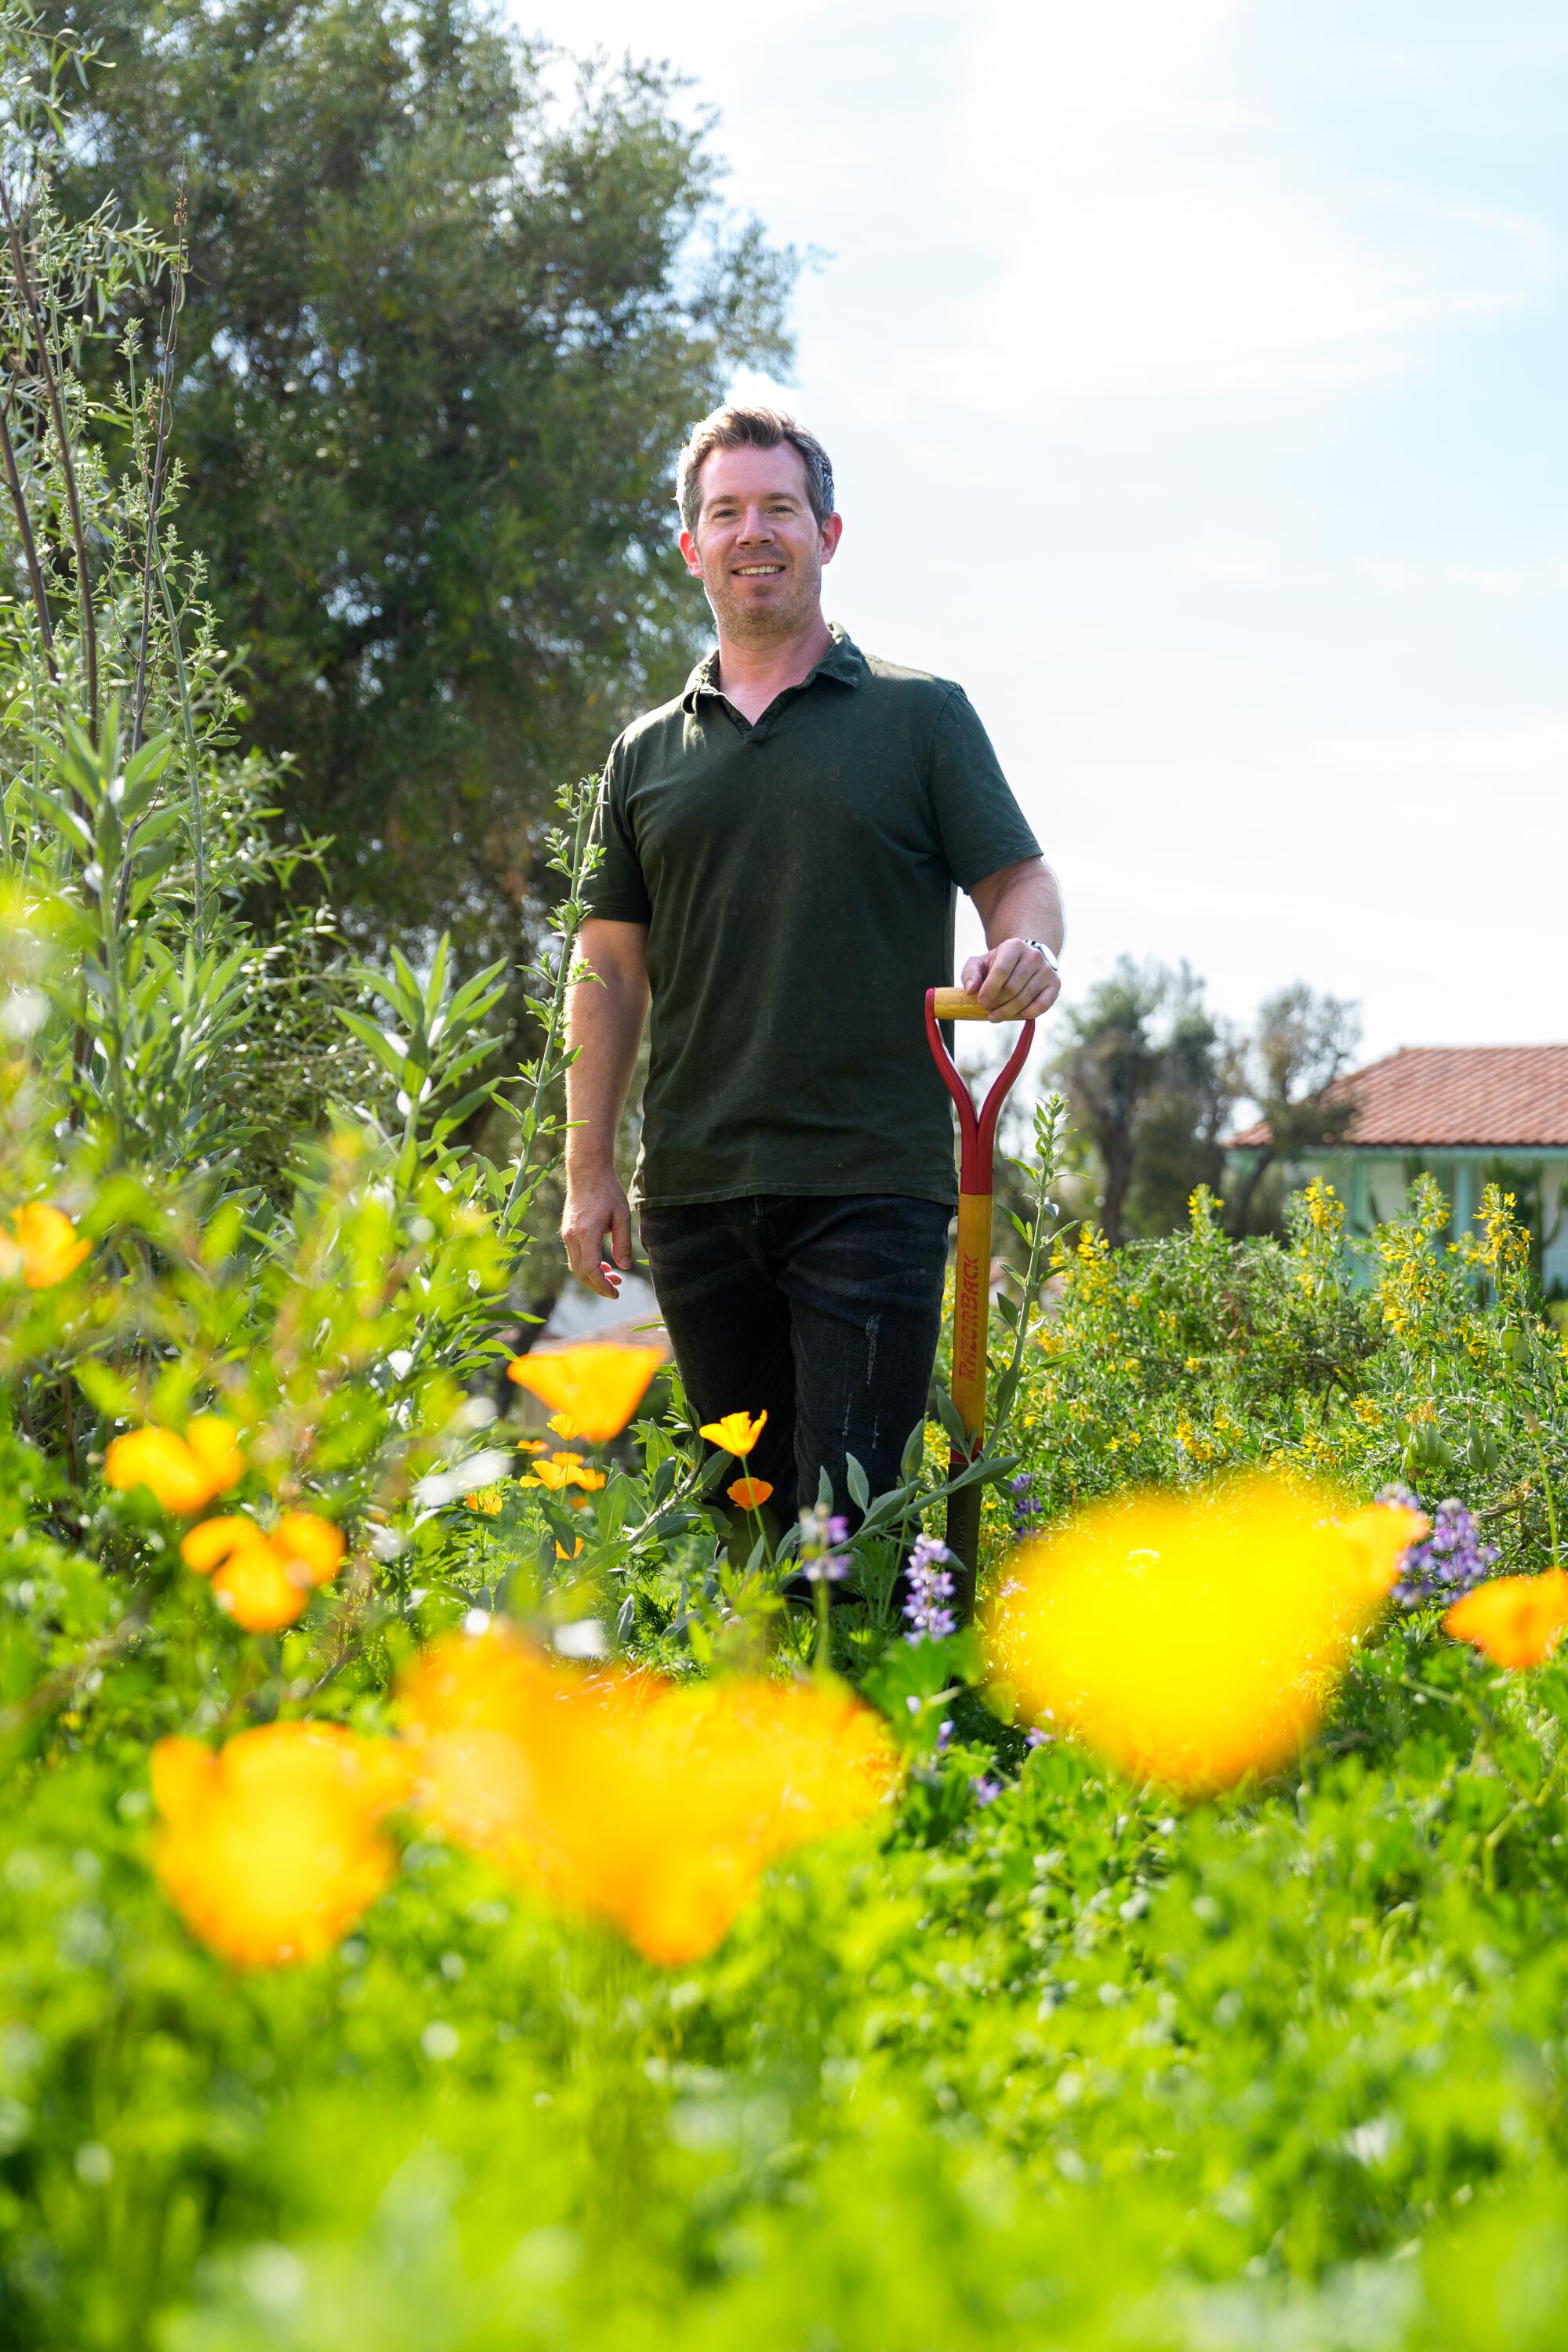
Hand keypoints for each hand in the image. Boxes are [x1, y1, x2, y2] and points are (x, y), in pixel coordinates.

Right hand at [560, 1168, 632, 1299]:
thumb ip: (623, 1243)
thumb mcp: (622, 1215)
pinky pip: (575, 1257)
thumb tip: (624, 1268)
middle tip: (616, 1291)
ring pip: (576, 1267)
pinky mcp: (567, 1232)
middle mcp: (572, 1236)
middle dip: (598, 1286)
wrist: (587, 1172)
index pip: (591, 1269)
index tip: (616, 1292)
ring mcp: (567, 1234)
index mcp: (587, 1232)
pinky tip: (604, 1265)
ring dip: (593, 1277)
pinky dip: (587, 1266)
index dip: (603, 1285)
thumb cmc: (607, 1191)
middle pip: (581, 1273)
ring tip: (614, 1279)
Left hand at [962, 938, 1060, 1021]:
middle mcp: (1033, 955)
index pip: (1001, 971)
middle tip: (988, 1010)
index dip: (989, 991)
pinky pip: (1042, 1005)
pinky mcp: (1055, 984)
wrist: (1026, 958)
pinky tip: (1015, 1015)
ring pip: (1024, 999)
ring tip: (995, 1015)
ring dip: (1007, 1012)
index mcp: (1013, 946)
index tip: (981, 1002)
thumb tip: (971, 990)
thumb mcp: (981, 962)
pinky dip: (1026, 1014)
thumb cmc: (1000, 963)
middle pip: (1012, 989)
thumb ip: (970, 973)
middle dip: (996, 1004)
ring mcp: (1046, 970)